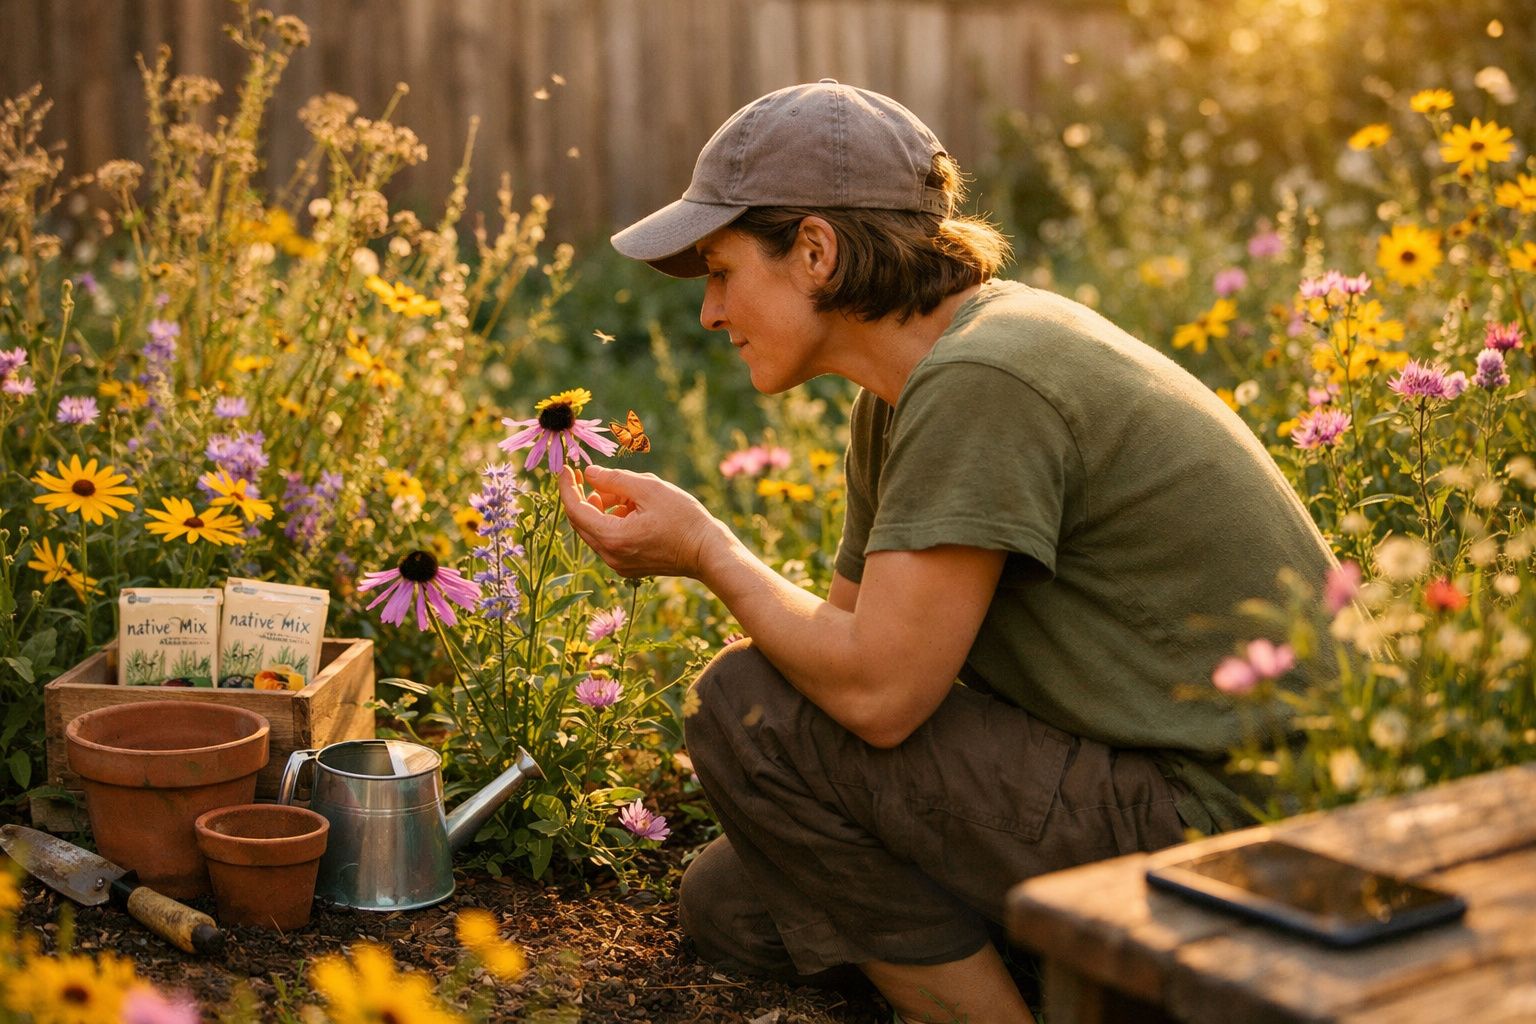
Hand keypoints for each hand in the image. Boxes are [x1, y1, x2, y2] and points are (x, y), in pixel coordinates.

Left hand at [558, 465, 725, 579]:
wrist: (707, 552)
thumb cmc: (684, 518)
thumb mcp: (650, 489)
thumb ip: (614, 479)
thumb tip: (589, 473)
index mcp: (613, 538)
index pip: (576, 510)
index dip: (567, 487)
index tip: (565, 469)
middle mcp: (610, 556)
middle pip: (582, 523)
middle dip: (582, 496)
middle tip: (586, 475)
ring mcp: (618, 565)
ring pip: (595, 531)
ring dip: (601, 508)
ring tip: (624, 492)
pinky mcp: (628, 567)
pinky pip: (609, 540)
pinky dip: (612, 521)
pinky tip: (632, 509)